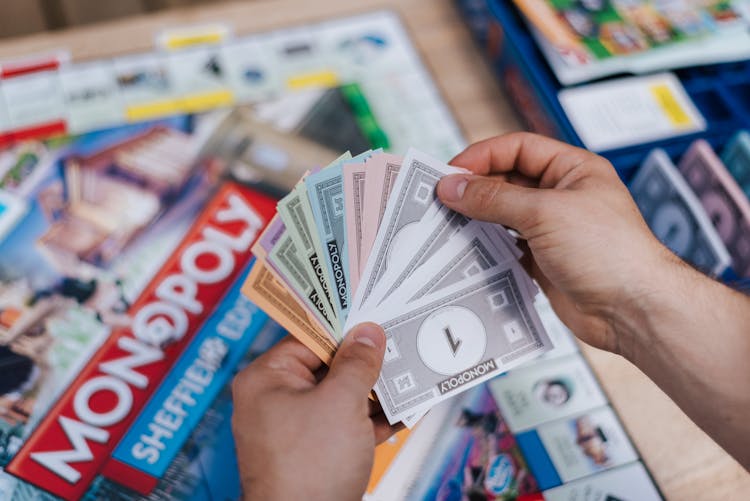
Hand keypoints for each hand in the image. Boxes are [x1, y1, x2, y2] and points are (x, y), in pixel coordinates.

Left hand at [231, 323, 398, 500]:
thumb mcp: (341, 402)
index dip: (344, 328)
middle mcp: (275, 401)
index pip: (308, 338)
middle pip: (327, 367)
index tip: (375, 317)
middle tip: (398, 346)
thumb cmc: (309, 467)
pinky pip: (345, 426)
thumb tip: (369, 333)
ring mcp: (295, 430)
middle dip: (365, 363)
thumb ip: (358, 363)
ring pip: (340, 398)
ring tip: (410, 376)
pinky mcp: (314, 455)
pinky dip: (372, 420)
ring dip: (375, 392)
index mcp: (267, 379)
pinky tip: (404, 412)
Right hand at [437, 132, 673, 354]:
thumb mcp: (545, 213)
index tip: (451, 172)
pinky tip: (466, 251)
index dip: (482, 156)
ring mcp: (551, 229)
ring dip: (476, 219)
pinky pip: (505, 246)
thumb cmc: (607, 251)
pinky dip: (485, 247)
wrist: (632, 310)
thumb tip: (452, 186)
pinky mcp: (542, 261)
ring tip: (446, 226)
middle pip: (506, 181)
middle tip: (440, 201)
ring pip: (502, 215)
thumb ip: (494, 199)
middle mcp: (561, 195)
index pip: (518, 149)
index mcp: (572, 170)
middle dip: (474, 189)